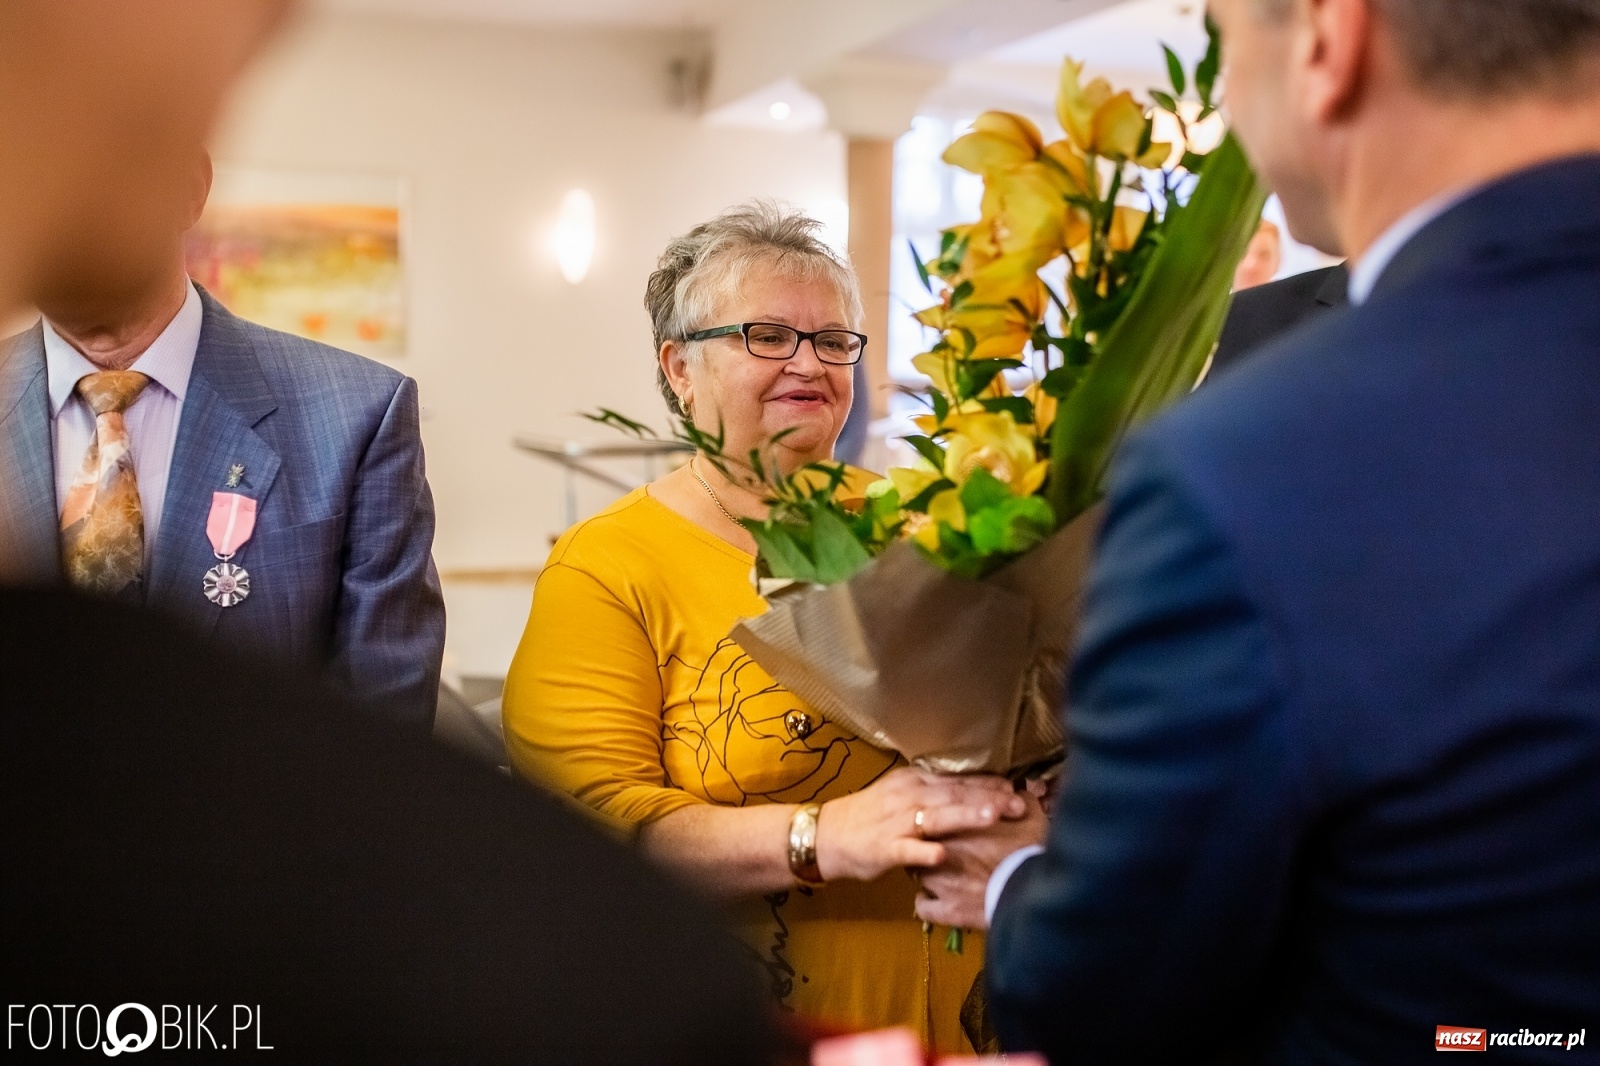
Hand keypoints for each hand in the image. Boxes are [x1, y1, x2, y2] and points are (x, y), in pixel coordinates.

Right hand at [815, 767, 1024, 882]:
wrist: (828, 835)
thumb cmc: (871, 816)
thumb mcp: (903, 794)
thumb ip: (936, 793)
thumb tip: (976, 791)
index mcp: (916, 781)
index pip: (959, 780)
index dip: (990, 784)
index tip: (1018, 788)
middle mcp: (909, 796)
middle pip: (955, 794)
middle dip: (990, 798)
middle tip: (1021, 804)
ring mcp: (896, 822)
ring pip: (936, 817)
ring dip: (965, 815)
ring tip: (993, 816)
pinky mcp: (884, 848)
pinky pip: (906, 850)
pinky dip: (923, 852)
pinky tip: (941, 856)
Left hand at [912, 790, 1047, 928]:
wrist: (1034, 892)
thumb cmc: (1031, 851)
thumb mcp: (1031, 817)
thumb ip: (1020, 800)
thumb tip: (1017, 794)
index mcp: (957, 821)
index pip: (937, 813)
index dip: (946, 819)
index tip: (953, 824)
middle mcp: (940, 848)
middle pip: (923, 841)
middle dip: (935, 843)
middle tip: (950, 848)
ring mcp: (938, 881)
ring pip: (919, 873)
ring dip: (930, 872)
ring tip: (947, 875)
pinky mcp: (945, 910)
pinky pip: (924, 906)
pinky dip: (930, 904)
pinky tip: (939, 901)